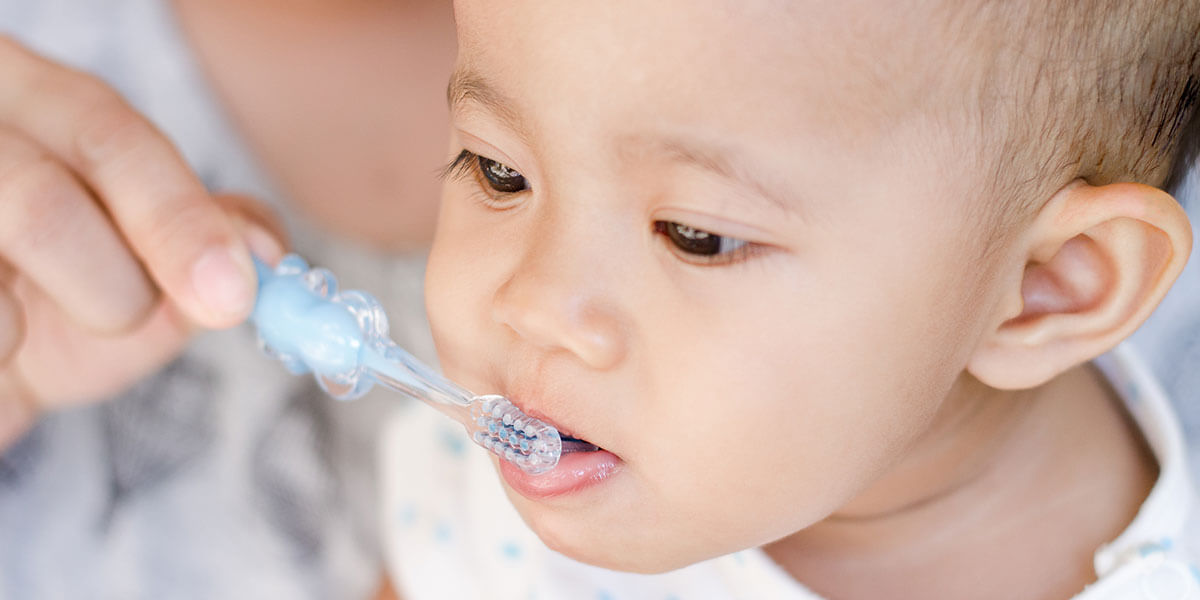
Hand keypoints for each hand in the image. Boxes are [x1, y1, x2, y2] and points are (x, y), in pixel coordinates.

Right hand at [0, 36, 282, 447]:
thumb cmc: (56, 296)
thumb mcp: (140, 264)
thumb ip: (205, 243)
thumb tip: (268, 251)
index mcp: (33, 98)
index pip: (110, 136)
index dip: (178, 218)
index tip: (230, 297)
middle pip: (41, 201)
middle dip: (111, 291)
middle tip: (127, 324)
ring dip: (31, 333)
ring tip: (25, 332)